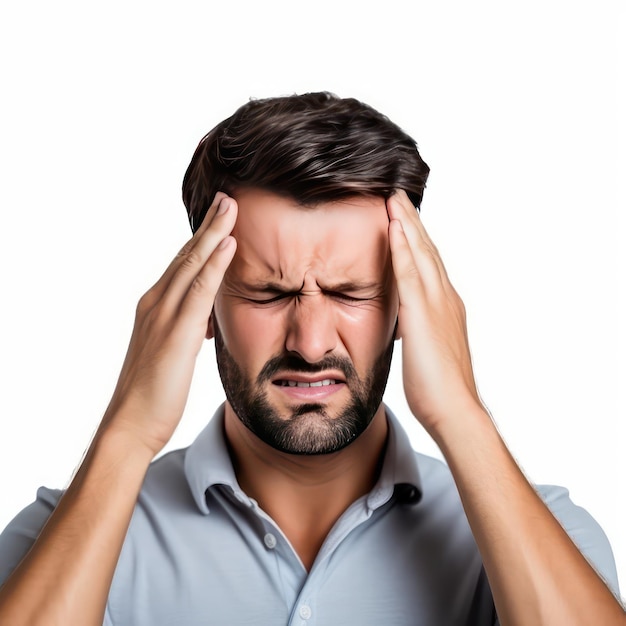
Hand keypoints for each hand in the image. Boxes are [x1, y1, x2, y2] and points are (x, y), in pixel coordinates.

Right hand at [102, 192, 237, 455]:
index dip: (201, 240)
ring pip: (191, 264)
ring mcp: (162, 315)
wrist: (130, 424)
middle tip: (227, 198)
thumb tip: (204, 319)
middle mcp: (155, 303)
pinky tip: (227, 244)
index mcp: (155, 307)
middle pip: (186, 256)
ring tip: (230, 206)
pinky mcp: (175, 333)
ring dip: (213, 233)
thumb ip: (186, 329)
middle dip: (208, 225)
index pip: (183, 265)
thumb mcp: (173, 352)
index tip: (219, 217)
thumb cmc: (152, 393)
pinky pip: (198, 291)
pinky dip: (213, 265)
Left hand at [387, 190, 482, 435]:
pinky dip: (402, 247)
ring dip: (406, 223)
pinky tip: (393, 226)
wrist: (455, 409)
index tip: (405, 218)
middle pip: (427, 250)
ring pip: (420, 253)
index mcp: (445, 306)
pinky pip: (409, 273)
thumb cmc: (440, 388)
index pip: (429, 264)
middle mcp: (444, 298)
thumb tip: (406, 326)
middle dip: (412, 221)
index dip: (417, 239)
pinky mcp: (423, 314)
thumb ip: (419, 330)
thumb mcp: (427, 350)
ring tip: (394, 198)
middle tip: (398, 195)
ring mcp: (436, 303)